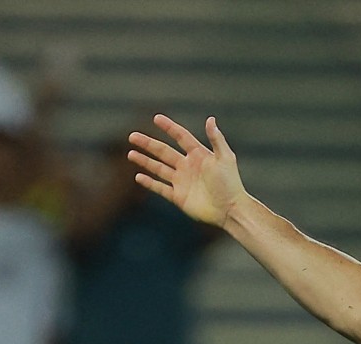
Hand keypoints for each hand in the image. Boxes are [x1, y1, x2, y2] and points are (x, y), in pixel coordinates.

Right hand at [128, 115, 247, 226]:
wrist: (231, 209)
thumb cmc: (231, 183)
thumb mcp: (225, 158)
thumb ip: (217, 139)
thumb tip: (210, 119)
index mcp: (199, 155)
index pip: (181, 137)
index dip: (169, 128)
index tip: (156, 118)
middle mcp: (188, 166)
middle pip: (164, 152)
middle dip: (148, 144)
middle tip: (132, 136)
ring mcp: (182, 182)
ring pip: (159, 168)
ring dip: (145, 161)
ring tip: (130, 153)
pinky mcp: (179, 197)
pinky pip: (161, 188)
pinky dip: (149, 183)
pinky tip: (138, 176)